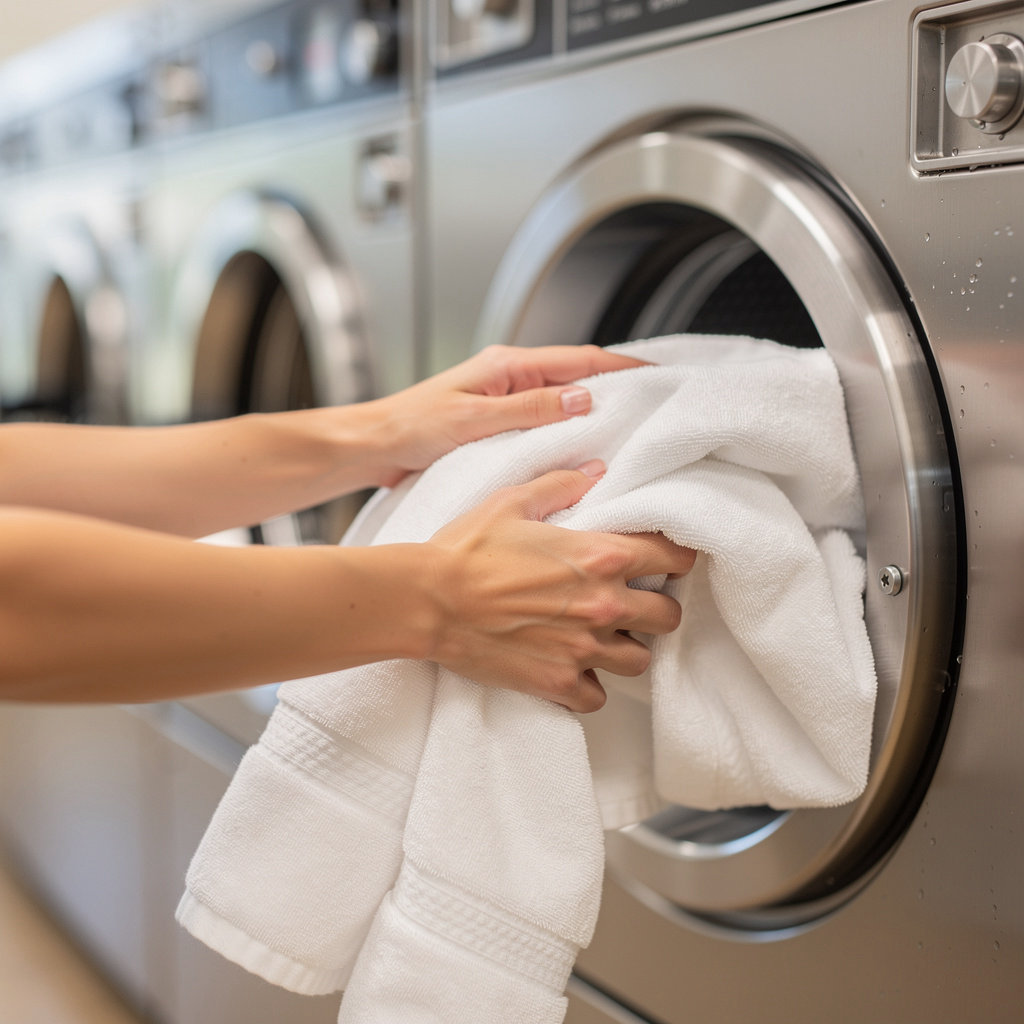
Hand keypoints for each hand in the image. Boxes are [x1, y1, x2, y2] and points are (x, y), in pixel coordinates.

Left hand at [367, 345, 645, 486]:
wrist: (373, 446)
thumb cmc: (411, 427)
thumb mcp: (476, 420)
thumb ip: (530, 409)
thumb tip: (583, 399)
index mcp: (506, 365)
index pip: (577, 359)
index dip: (619, 367)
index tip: (654, 375)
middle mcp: (508, 377)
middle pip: (574, 375)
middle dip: (614, 385)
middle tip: (653, 401)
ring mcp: (503, 399)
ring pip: (561, 398)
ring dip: (592, 408)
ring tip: (628, 424)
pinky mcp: (495, 422)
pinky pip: (542, 420)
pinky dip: (566, 427)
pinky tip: (581, 444)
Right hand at [423, 463, 695, 712]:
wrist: (428, 601)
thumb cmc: (467, 549)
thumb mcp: (512, 501)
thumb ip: (561, 484)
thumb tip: (594, 471)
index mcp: (601, 557)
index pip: (675, 558)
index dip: (676, 557)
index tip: (664, 560)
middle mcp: (603, 606)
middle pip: (669, 617)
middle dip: (656, 608)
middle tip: (632, 601)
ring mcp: (583, 649)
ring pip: (640, 661)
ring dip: (626, 648)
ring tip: (602, 637)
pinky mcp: (558, 682)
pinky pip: (597, 696)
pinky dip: (589, 685)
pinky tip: (571, 667)